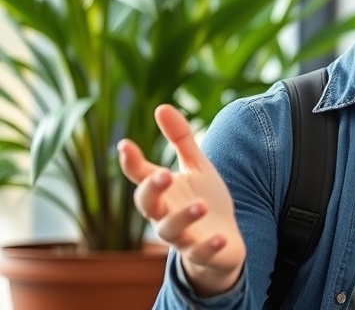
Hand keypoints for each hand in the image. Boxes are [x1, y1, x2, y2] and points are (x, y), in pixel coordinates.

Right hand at [118, 104, 245, 295]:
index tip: (125, 145)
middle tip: (164, 174)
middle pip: (147, 205)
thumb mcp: (195, 166)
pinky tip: (221, 236)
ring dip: (184, 218)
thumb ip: (180, 140)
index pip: (140, 176)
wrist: (223, 241)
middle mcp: (164, 214)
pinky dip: (208, 245)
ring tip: (202, 205)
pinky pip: (200, 252)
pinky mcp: (201, 253)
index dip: (131, 163)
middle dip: (152, 190)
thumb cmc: (204, 198)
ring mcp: (181, 236)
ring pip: (170, 231)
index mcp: (162, 192)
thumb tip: (161, 106)